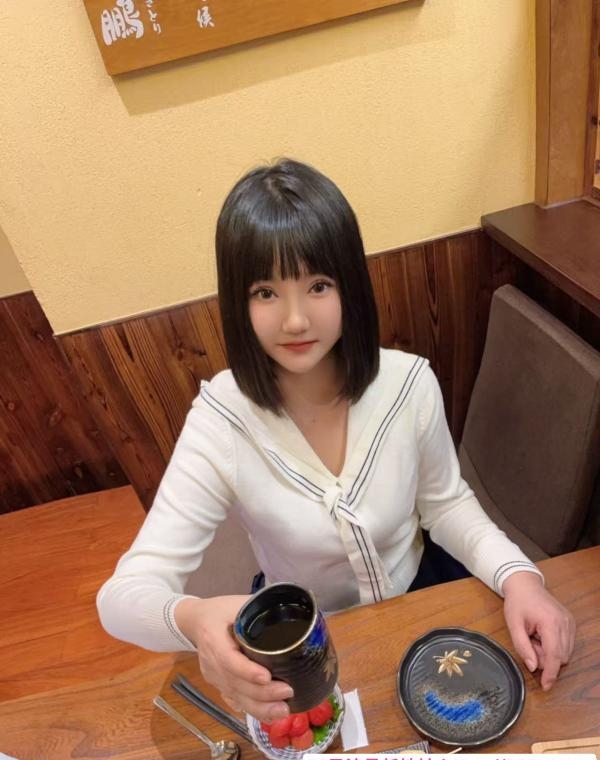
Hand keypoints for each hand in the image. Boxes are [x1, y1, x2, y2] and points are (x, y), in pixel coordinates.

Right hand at [174, 595, 293, 720]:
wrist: (195, 621)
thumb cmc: (219, 610)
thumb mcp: (237, 603)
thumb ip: (258, 608)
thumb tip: (290, 612)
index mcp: (213, 637)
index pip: (228, 659)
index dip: (247, 671)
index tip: (267, 677)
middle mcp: (210, 661)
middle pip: (234, 683)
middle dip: (262, 693)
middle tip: (288, 692)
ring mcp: (213, 676)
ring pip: (235, 697)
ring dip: (260, 707)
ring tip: (284, 710)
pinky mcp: (218, 684)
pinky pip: (234, 700)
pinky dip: (252, 709)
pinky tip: (270, 714)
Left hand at [502, 571, 574, 689]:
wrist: (525, 585)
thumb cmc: (518, 603)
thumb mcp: (513, 624)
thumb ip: (522, 647)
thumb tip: (532, 667)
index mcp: (550, 622)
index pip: (554, 655)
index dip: (550, 673)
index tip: (546, 686)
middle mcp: (565, 623)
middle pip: (560, 657)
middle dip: (544, 658)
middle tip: (529, 642)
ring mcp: (570, 622)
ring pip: (565, 653)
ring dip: (549, 652)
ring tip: (534, 637)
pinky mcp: (571, 623)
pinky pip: (566, 645)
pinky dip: (554, 646)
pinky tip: (542, 635)